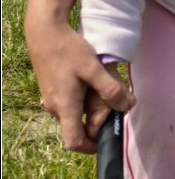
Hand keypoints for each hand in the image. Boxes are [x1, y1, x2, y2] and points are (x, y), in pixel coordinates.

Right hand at [31, 24, 134, 151]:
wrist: (44, 31)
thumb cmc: (68, 49)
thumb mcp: (93, 68)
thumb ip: (110, 89)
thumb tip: (126, 107)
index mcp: (65, 106)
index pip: (74, 143)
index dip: (91, 147)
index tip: (106, 139)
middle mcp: (55, 108)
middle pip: (75, 131)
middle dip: (94, 127)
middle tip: (111, 110)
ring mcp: (51, 100)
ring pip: (72, 118)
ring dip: (88, 114)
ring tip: (102, 95)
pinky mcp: (51, 92)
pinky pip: (68, 107)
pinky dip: (80, 104)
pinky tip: (90, 86)